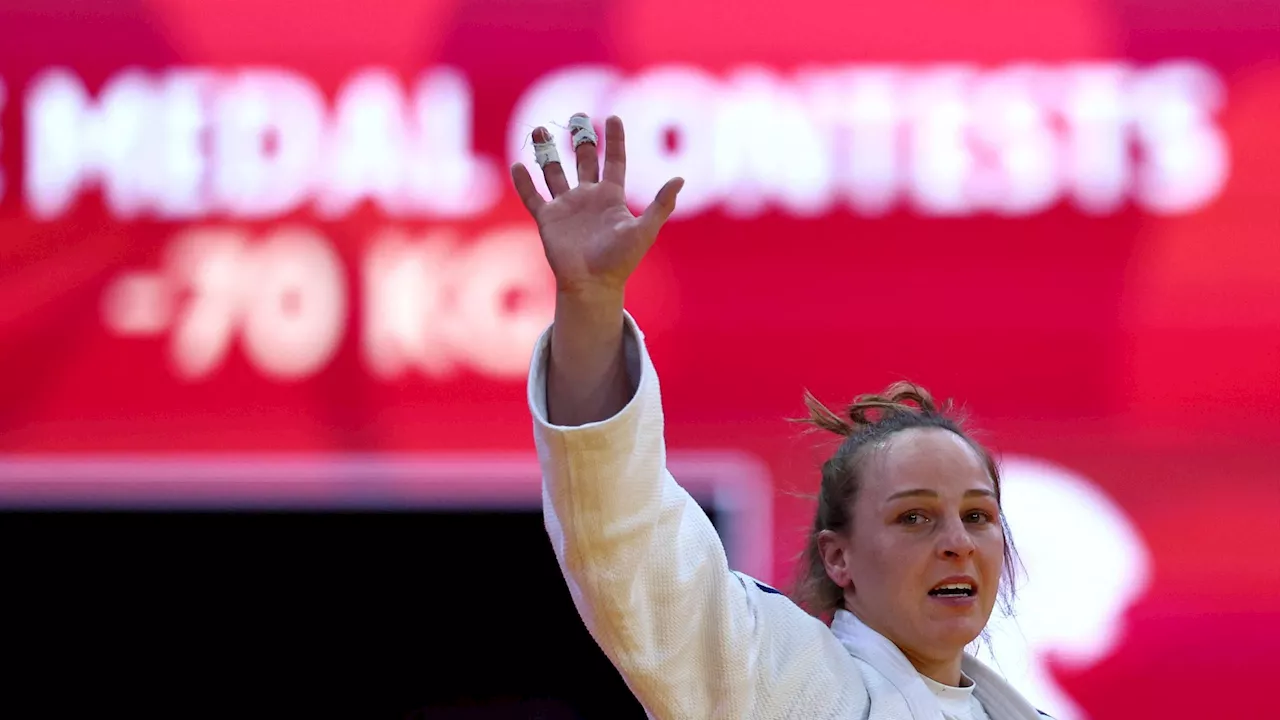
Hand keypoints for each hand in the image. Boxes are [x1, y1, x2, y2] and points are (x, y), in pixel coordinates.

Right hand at [510, 114, 684, 297]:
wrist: (592, 285)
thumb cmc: (620, 261)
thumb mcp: (645, 231)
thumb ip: (661, 205)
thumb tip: (680, 179)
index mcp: (611, 196)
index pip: (614, 160)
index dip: (615, 139)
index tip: (613, 117)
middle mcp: (587, 197)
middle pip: (583, 159)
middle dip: (580, 138)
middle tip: (577, 116)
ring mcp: (566, 207)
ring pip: (554, 171)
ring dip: (546, 151)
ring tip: (540, 130)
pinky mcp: (548, 220)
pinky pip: (533, 196)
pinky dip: (524, 181)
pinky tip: (518, 165)